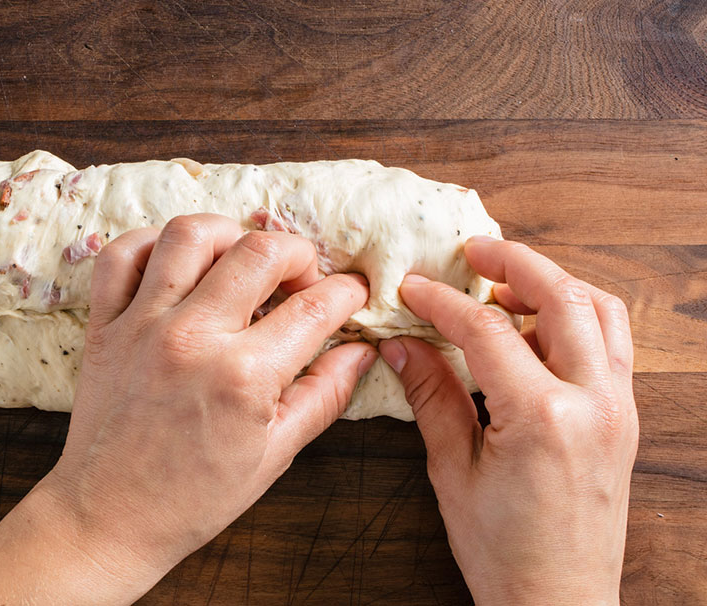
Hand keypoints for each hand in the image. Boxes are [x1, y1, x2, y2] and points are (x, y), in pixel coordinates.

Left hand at [0, 213, 375, 604]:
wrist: (109, 517)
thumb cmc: (195, 496)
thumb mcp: (275, 453)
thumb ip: (324, 395)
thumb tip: (361, 350)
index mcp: (244, 376)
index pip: (315, 306)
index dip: (347, 292)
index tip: (351, 292)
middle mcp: (193, 337)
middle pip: (260, 251)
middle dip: (298, 253)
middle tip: (302, 278)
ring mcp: (142, 325)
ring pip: (189, 234)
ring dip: (229, 235)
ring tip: (241, 261)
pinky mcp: (105, 325)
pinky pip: (120, 255)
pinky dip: (152, 244)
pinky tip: (178, 264)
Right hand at [377, 237, 637, 605]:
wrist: (558, 602)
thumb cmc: (502, 550)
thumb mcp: (451, 470)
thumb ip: (430, 396)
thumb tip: (402, 345)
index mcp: (543, 417)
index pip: (487, 330)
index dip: (443, 301)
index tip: (412, 288)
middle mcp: (593, 403)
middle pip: (563, 297)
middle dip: (515, 262)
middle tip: (473, 251)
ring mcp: (617, 409)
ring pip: (602, 311)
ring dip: (555, 284)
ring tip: (507, 285)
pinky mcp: (623, 419)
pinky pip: (612, 344)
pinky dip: (579, 317)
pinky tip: (537, 329)